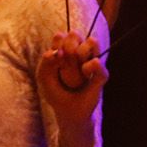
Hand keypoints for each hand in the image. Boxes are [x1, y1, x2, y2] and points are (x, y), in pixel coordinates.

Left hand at [36, 32, 106, 146]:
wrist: (68, 112)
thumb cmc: (56, 92)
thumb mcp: (44, 78)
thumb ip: (46, 63)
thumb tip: (57, 52)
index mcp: (64, 50)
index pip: (61, 35)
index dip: (57, 44)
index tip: (53, 59)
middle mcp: (80, 52)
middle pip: (75, 34)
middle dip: (68, 48)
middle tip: (63, 66)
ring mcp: (92, 61)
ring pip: (92, 41)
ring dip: (80, 54)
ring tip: (76, 67)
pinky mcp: (101, 73)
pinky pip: (97, 62)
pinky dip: (89, 68)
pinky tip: (86, 77)